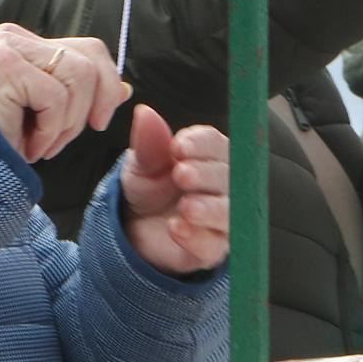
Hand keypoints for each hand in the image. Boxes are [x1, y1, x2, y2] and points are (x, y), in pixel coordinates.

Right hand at [0, 23, 131, 162]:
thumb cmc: (9, 141)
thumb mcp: (58, 115)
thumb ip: (88, 94)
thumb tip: (125, 88)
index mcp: (30, 43)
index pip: (90, 48)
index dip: (107, 85)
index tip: (98, 122)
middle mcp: (16, 36)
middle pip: (89, 60)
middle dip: (86, 109)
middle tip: (60, 136)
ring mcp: (9, 46)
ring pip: (78, 77)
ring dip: (66, 123)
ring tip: (42, 141)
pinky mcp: (4, 64)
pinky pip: (55, 97)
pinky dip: (50, 130)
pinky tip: (29, 142)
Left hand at [120, 106, 229, 276]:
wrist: (133, 229)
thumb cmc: (148, 189)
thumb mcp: (141, 165)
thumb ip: (147, 143)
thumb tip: (144, 113)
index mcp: (208, 156)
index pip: (216, 143)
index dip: (201, 144)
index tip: (178, 147)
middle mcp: (222, 185)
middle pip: (228, 176)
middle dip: (206, 174)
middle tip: (181, 175)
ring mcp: (220, 218)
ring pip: (229, 212)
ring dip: (209, 208)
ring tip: (186, 206)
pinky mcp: (211, 249)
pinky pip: (213, 245)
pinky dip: (197, 237)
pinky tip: (176, 228)